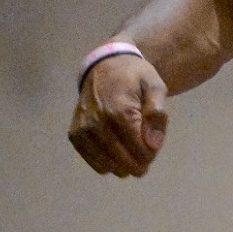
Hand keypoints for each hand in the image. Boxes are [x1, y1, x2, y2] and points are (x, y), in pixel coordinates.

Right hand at [68, 53, 167, 176]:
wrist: (105, 66)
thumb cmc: (135, 77)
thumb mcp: (156, 87)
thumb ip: (157, 114)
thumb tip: (153, 144)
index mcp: (120, 112)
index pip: (140, 151)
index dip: (150, 154)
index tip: (153, 146)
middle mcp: (98, 124)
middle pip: (124, 161)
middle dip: (139, 164)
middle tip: (145, 156)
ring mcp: (84, 131)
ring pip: (108, 165)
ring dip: (123, 165)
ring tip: (131, 153)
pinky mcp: (75, 135)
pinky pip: (93, 161)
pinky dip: (107, 163)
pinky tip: (115, 154)